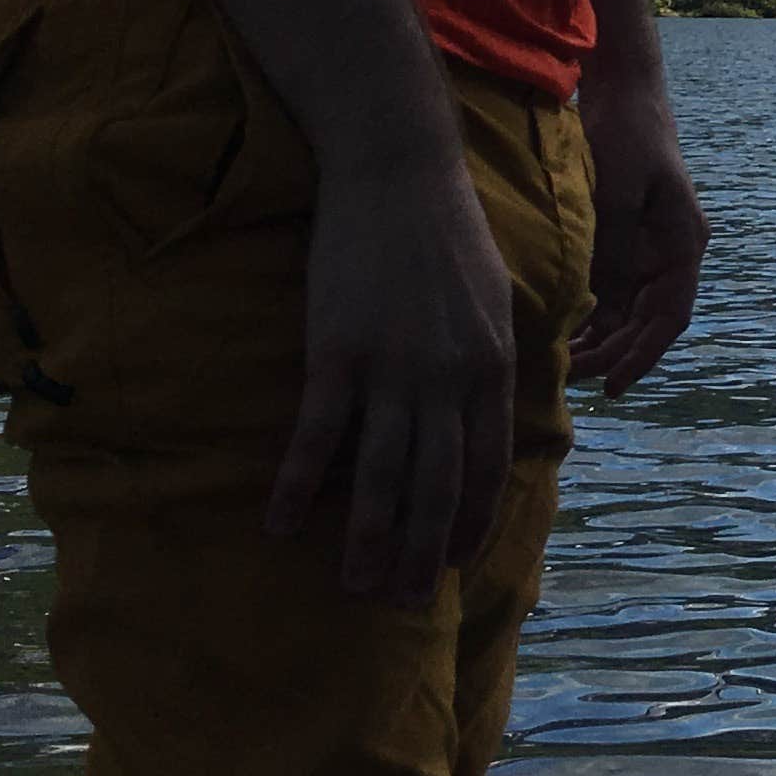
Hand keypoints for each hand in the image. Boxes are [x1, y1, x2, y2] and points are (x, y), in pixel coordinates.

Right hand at [265, 157, 515, 606]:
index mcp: (492, 369)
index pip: (487, 468)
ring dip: (366, 540)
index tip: (452, 566)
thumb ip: (491, 361)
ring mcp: (393, 369)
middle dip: (420, 553)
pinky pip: (318, 436)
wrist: (398, 171)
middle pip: (436, 487)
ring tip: (352, 587)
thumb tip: (488, 411)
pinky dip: (298, 485)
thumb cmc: (446, 233)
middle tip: (402, 604)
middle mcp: (449, 379)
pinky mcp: (338, 353)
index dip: (468, 522)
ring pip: (380, 476)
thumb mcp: (495, 301)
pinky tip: (281, 524)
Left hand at [577, 86, 708, 398]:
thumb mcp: (617, 190)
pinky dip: (590, 317)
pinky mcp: (625, 243)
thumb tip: (600, 308)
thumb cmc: (626, 133)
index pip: (669, 317)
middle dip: (613, 354)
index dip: (644, 356)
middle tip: (569, 378)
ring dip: (600, 340)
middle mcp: (670, 255)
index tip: (613, 386)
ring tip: (561, 364)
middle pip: (648, 322)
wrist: (624, 92)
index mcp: (682, 244)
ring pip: (629, 314)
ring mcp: (648, 250)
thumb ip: (612, 250)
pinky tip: (561, 333)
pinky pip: (612, 293)